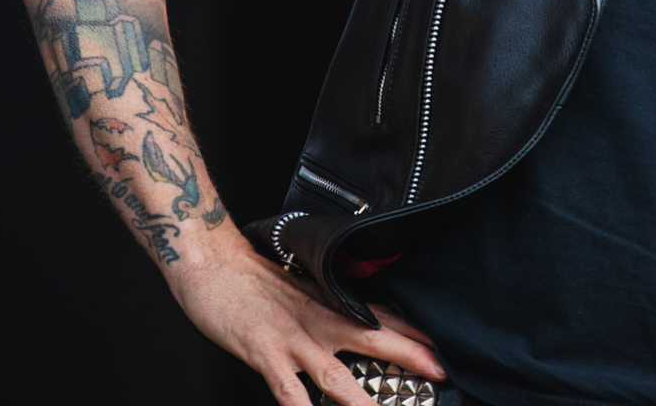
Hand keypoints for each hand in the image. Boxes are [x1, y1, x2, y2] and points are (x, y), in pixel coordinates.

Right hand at [166, 235, 444, 405]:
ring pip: (337, 376)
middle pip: (374, 339)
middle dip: (411, 357)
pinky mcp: (265, 354)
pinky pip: (288, 391)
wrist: (212, 263)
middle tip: (442, 371)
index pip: (382, 317)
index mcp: (329, 305)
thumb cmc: (253, 280)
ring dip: (364, 400)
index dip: (414, 334)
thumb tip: (357, 325)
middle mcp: (319, 321)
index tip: (442, 350)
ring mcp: (293, 339)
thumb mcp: (300, 291)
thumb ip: (328, 310)